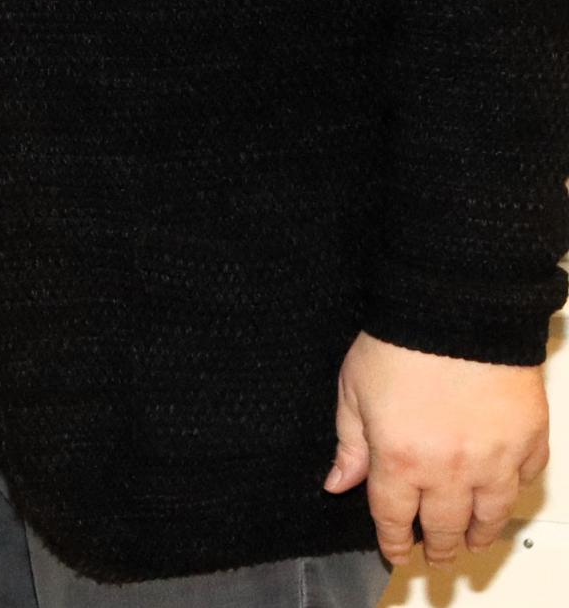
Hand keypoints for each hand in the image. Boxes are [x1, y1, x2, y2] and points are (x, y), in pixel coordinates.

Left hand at [322, 330, 548, 565]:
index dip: (393, 541)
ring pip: (490, 516)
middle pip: (444, 527)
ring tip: (470, 540)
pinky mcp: (529, 442)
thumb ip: (349, 444)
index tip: (395, 552)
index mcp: (400, 458)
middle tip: (435, 556)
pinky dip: (512, 494)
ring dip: (478, 534)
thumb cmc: (400, 342)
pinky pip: (524, 482)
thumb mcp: (353, 391)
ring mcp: (495, 459)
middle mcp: (450, 469)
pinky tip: (502, 496)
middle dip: (437, 547)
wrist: (455, 310)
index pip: (393, 517)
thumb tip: (338, 483)